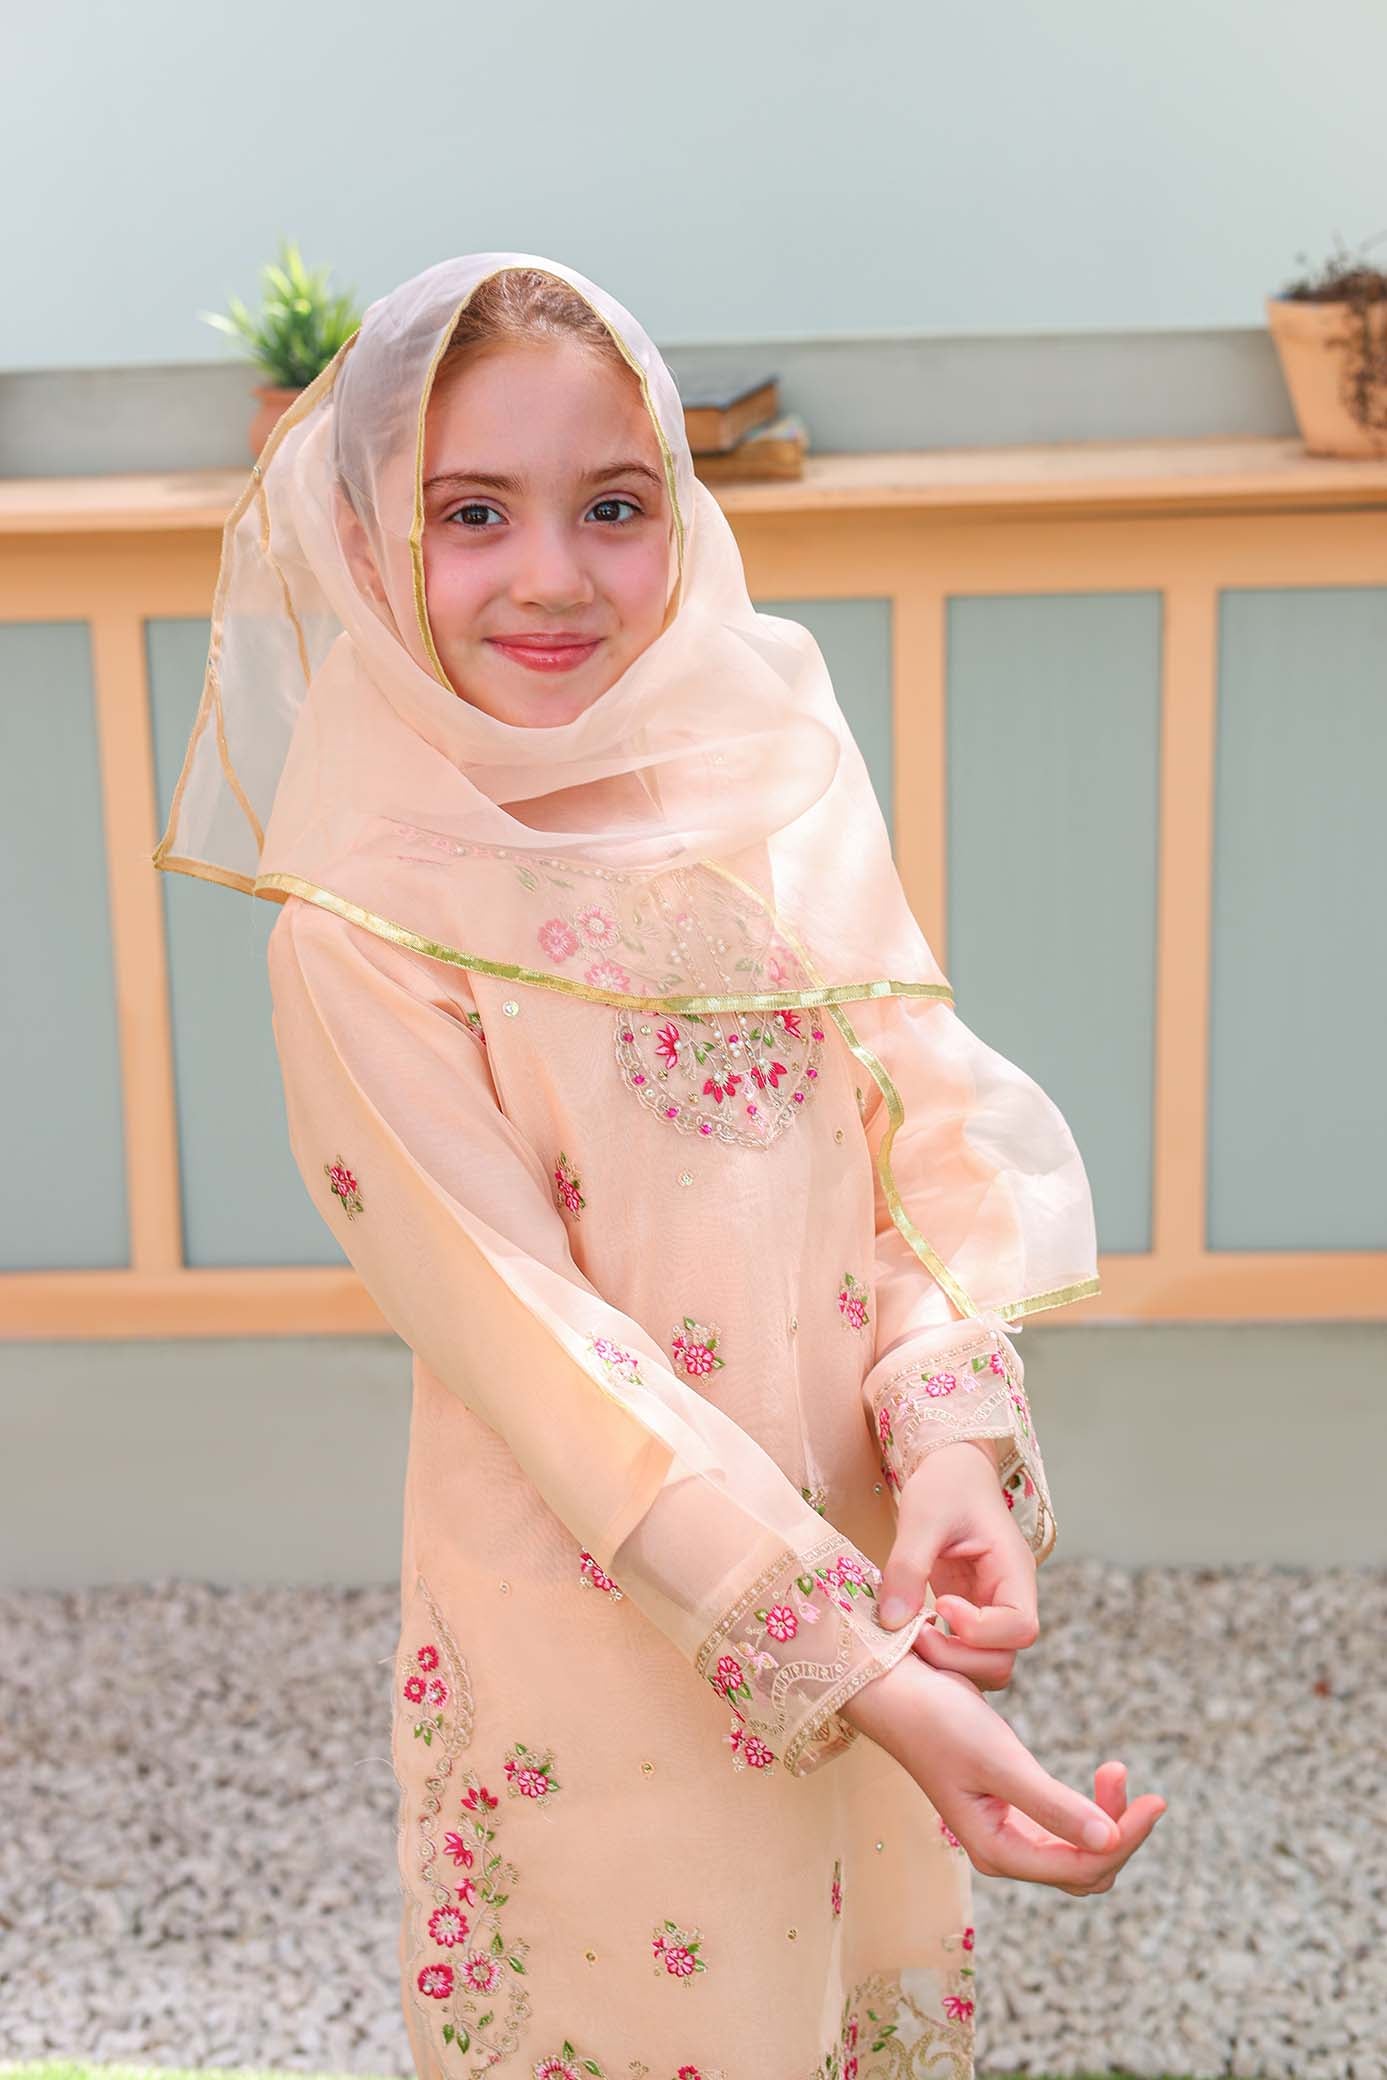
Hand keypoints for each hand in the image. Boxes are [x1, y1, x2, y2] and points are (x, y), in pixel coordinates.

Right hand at [843, 1652, 1166, 1892]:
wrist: (896, 1692)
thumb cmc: (940, 1721)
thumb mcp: (1000, 1760)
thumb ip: (1053, 1806)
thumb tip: (1109, 1842)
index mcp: (998, 1852)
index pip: (1083, 1868)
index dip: (1125, 1838)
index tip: (1156, 1799)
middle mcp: (1004, 1851)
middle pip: (1085, 1870)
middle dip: (1118, 1831)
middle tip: (1122, 1773)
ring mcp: (1006, 1832)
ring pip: (1078, 1850)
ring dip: (1106, 1818)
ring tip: (1115, 1769)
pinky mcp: (1008, 1807)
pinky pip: (1064, 1827)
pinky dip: (1089, 1807)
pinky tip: (1099, 1778)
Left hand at [878, 1439, 1036, 1690]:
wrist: (952, 1471)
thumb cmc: (947, 1484)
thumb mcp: (923, 1515)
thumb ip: (908, 1565)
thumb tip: (892, 1620)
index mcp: (1014, 1570)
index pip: (1021, 1627)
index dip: (980, 1630)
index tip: (941, 1602)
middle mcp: (1008, 1597)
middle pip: (1003, 1658)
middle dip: (957, 1657)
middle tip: (914, 1632)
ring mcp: (989, 1610)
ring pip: (985, 1664)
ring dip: (947, 1662)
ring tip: (909, 1633)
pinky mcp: (968, 1614)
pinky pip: (963, 1652)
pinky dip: (939, 1654)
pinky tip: (910, 1631)